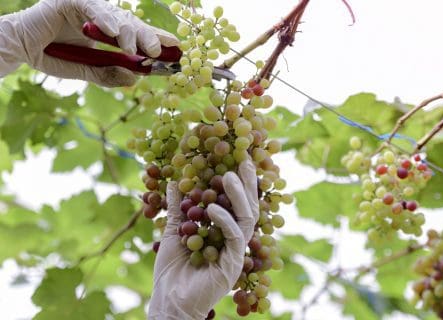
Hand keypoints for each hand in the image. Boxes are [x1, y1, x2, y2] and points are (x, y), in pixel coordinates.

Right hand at [0, 0, 178, 86]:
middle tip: (160, 52)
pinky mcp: (72, 1)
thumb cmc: (55, 56)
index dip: (156, 42)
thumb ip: (109, 74)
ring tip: (139, 50)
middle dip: (148, 38)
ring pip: (117, 17)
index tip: (175, 51)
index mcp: (109, 33)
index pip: (138, 36)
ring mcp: (89, 8)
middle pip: (132, 25)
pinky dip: (103, 20)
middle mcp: (103, 18)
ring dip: (129, 34)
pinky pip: (92, 8)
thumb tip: (134, 80)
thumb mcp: (88, 71)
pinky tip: (114, 33)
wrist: (22, 49)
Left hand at [148, 160, 258, 319]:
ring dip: (239, 196)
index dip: (238, 183)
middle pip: (247, 207)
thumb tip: (176, 182)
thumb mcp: (173, 231)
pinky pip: (234, 237)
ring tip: (228, 176)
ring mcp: (235, 252)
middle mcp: (233, 240)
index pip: (236, 204)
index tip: (235, 159)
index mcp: (222, 233)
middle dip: (246, 183)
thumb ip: (177, 208)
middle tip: (243, 159)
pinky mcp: (233, 264)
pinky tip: (212, 208)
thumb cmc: (172, 270)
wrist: (168, 300)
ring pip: (246, 219)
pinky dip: (225, 220)